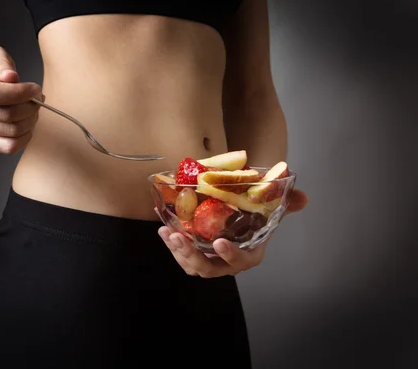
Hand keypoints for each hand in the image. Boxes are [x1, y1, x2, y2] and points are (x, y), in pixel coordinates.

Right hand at [0, 46, 44, 153]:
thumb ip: (1, 63)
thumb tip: (10, 77)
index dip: (19, 93)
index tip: (35, 89)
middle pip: (5, 115)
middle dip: (30, 107)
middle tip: (38, 98)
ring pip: (11, 132)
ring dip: (30, 120)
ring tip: (32, 109)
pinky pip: (8, 147)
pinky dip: (25, 138)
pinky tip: (27, 124)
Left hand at [158, 189, 308, 277]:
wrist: (240, 209)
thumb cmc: (255, 211)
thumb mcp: (270, 205)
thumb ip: (286, 202)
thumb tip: (303, 197)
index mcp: (250, 253)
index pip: (241, 261)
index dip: (231, 255)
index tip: (220, 242)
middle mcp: (229, 262)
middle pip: (210, 269)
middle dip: (193, 256)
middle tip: (179, 238)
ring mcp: (211, 260)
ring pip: (193, 265)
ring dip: (178, 252)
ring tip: (167, 234)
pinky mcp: (196, 254)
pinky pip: (183, 256)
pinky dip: (171, 245)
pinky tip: (163, 230)